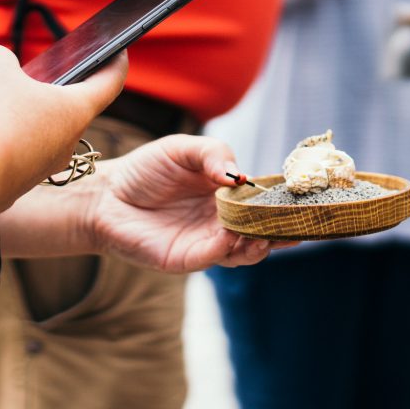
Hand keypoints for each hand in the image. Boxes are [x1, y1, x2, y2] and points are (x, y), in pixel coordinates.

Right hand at [0, 44, 125, 198]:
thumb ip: (0, 58)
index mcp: (77, 110)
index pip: (109, 82)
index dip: (115, 62)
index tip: (118, 51)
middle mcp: (68, 142)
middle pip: (68, 109)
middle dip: (52, 90)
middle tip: (32, 75)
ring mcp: (43, 167)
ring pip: (39, 133)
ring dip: (22, 116)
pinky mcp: (17, 183)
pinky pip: (14, 154)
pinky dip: (0, 140)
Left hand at [86, 135, 294, 271]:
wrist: (105, 195)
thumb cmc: (145, 170)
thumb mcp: (184, 149)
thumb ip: (214, 154)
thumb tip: (239, 175)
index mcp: (228, 195)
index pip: (264, 203)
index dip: (284, 204)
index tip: (304, 201)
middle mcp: (222, 222)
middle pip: (262, 232)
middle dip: (281, 232)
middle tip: (295, 226)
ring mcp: (207, 242)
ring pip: (244, 251)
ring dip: (259, 245)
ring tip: (266, 235)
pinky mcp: (186, 258)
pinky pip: (214, 257)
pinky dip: (227, 249)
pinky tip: (231, 236)